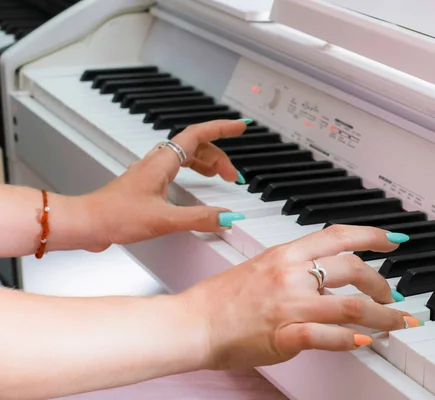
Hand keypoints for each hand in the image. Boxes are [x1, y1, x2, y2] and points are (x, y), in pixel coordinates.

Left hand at [84, 120, 248, 250]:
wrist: (86, 223)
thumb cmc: (115, 216)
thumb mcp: (164, 220)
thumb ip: (199, 218)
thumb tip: (227, 217)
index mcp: (162, 163)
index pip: (197, 135)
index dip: (221, 129)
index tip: (239, 126)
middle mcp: (156, 163)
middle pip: (195, 147)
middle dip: (219, 158)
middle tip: (234, 176)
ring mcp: (150, 172)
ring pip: (185, 157)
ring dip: (207, 164)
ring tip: (221, 177)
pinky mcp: (146, 185)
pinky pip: (176, 169)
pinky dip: (193, 173)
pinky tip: (196, 186)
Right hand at [177, 225, 418, 369]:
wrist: (195, 322)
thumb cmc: (222, 298)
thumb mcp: (261, 268)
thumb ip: (294, 269)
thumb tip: (323, 278)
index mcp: (286, 255)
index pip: (337, 236)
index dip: (371, 236)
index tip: (392, 240)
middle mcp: (291, 274)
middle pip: (353, 269)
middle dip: (382, 283)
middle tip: (392, 296)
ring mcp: (289, 305)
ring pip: (351, 305)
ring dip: (383, 315)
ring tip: (397, 321)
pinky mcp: (284, 335)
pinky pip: (327, 336)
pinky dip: (351, 339)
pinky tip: (366, 341)